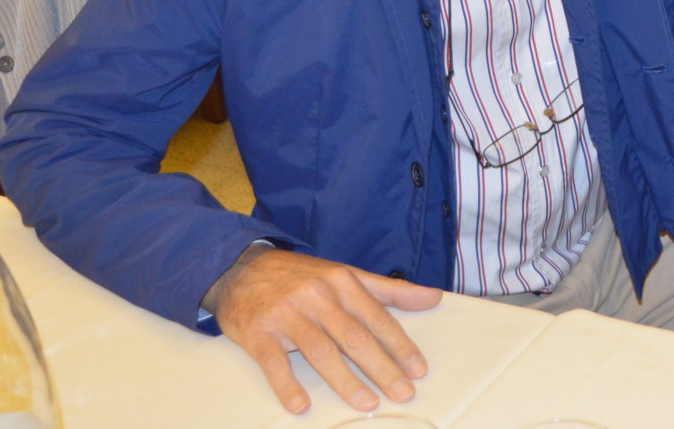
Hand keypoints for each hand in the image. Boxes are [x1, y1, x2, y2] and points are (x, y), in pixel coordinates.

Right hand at [204, 244, 441, 414]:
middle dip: (382, 368)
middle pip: (355, 337)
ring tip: (367, 404)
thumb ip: (390, 290)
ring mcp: (287, 314)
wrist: (240, 267)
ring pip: (321, 351)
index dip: (400, 346)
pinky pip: (274, 363)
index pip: (378, 319)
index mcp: (343, 282)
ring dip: (345, 381)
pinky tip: (301, 406)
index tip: (418, 371)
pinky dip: (287, 386)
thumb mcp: (347, 274)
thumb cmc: (302, 276)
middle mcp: (318, 297)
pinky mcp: (258, 332)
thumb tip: (434, 297)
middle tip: (402, 393)